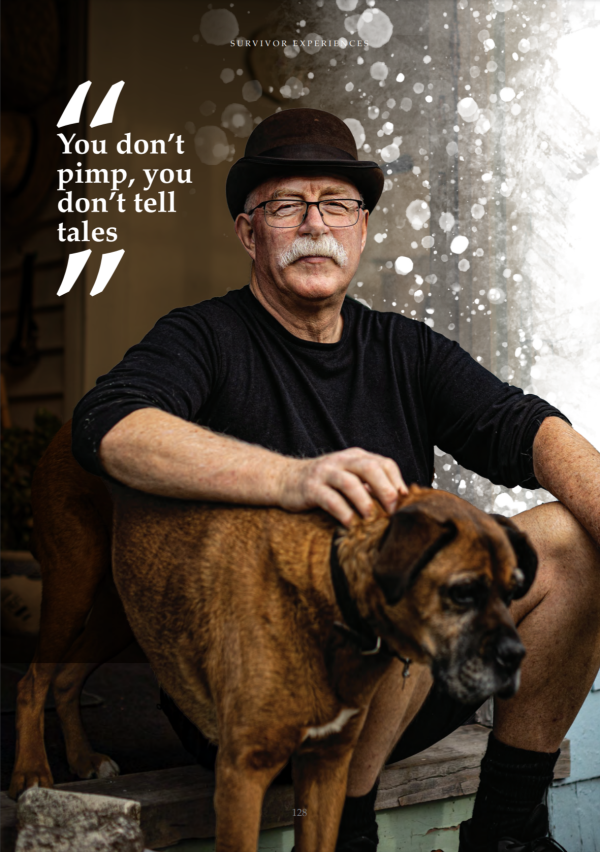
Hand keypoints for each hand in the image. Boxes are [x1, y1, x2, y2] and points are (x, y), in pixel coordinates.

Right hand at [277, 448, 407, 526]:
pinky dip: (343, 512)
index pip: (384, 463)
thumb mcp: (348, 477)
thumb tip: (398, 504)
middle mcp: (342, 461)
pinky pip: (330, 499)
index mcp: (356, 457)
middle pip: (370, 468)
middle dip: (385, 490)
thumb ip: (368, 485)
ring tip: (370, 518)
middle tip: (392, 511)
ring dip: (364, 501)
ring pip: (350, 482)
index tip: (404, 502)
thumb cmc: (323, 483)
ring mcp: (325, 473)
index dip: (396, 482)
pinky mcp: (311, 488)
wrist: (285, 479)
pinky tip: (349, 523)